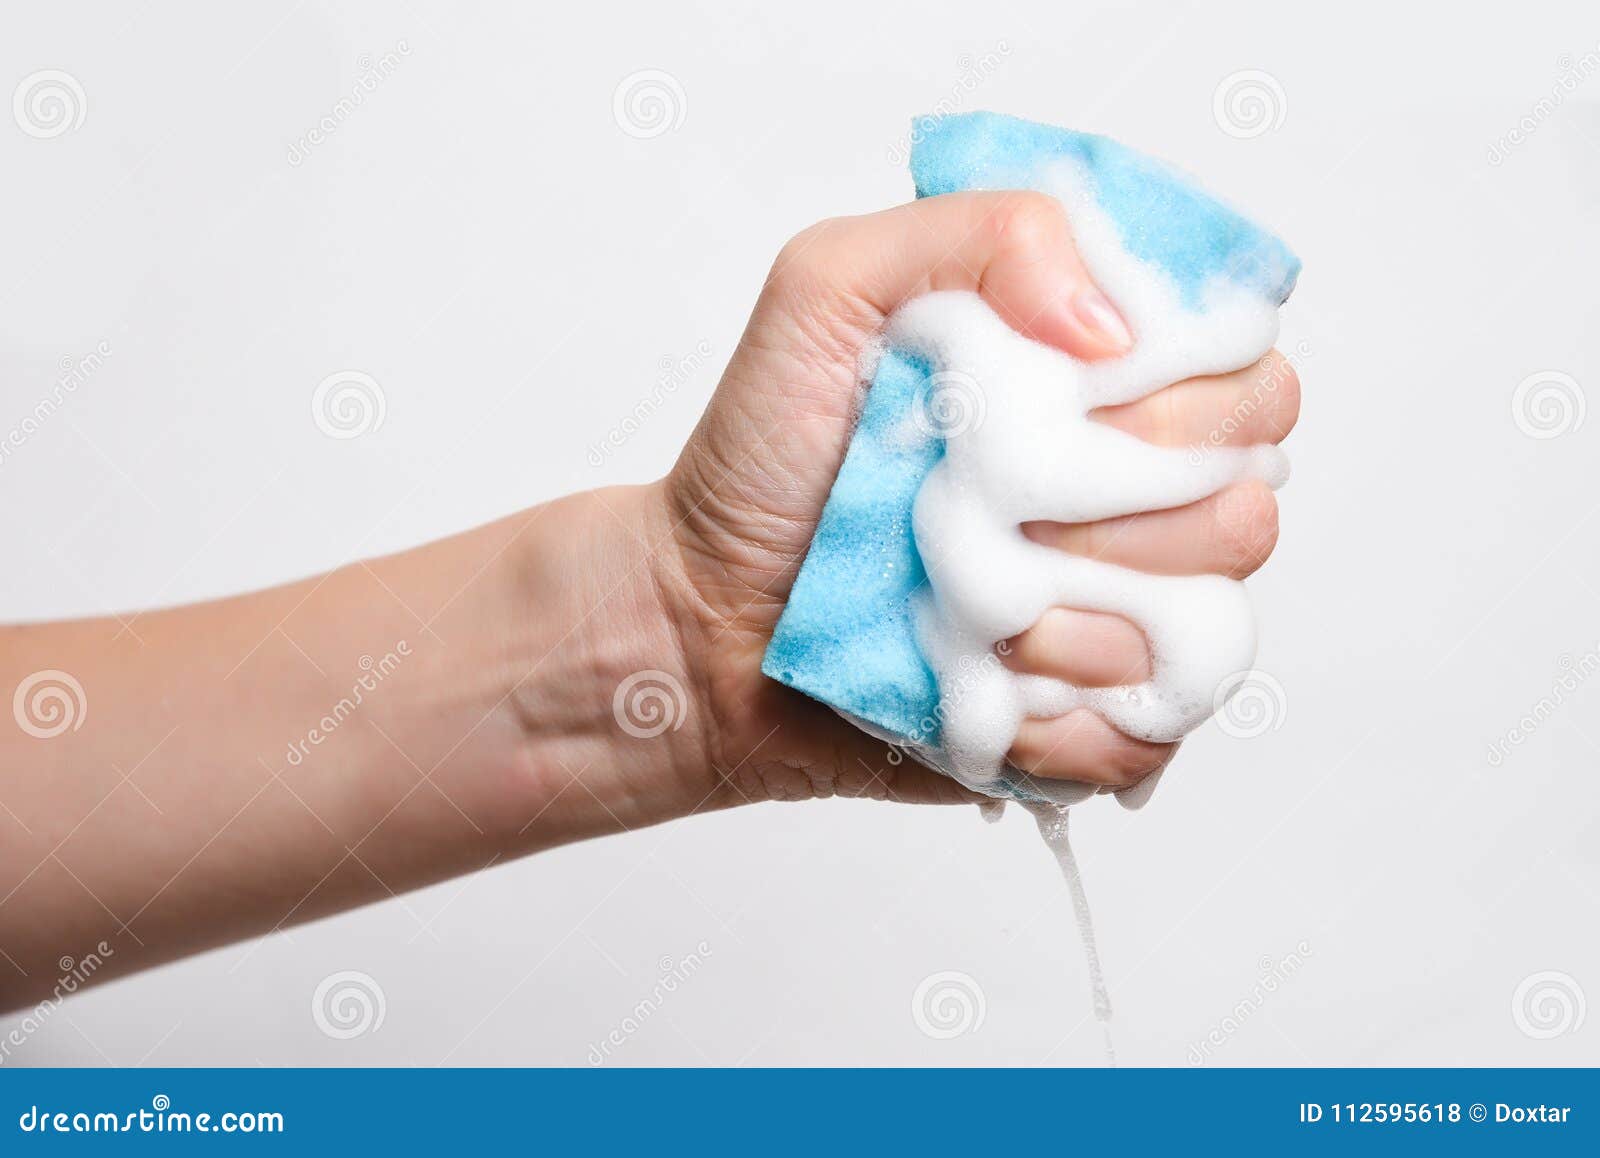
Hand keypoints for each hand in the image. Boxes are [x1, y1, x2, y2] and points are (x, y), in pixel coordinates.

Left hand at [654, 191, 1299, 805]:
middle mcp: (1126, 505)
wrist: (702, 615)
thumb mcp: (833, 287)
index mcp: (1099, 394)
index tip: (1082, 401)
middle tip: (1011, 507)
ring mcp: (1111, 618)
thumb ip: (982, 233)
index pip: (1247, 381)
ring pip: (1206, 625)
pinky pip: (1147, 737)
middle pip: (1246, 507)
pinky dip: (1066, 719)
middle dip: (1129, 510)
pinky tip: (985, 681)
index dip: (1189, 396)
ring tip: (974, 603)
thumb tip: (1113, 326)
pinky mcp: (1079, 722)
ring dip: (1083, 616)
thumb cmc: (765, 456)